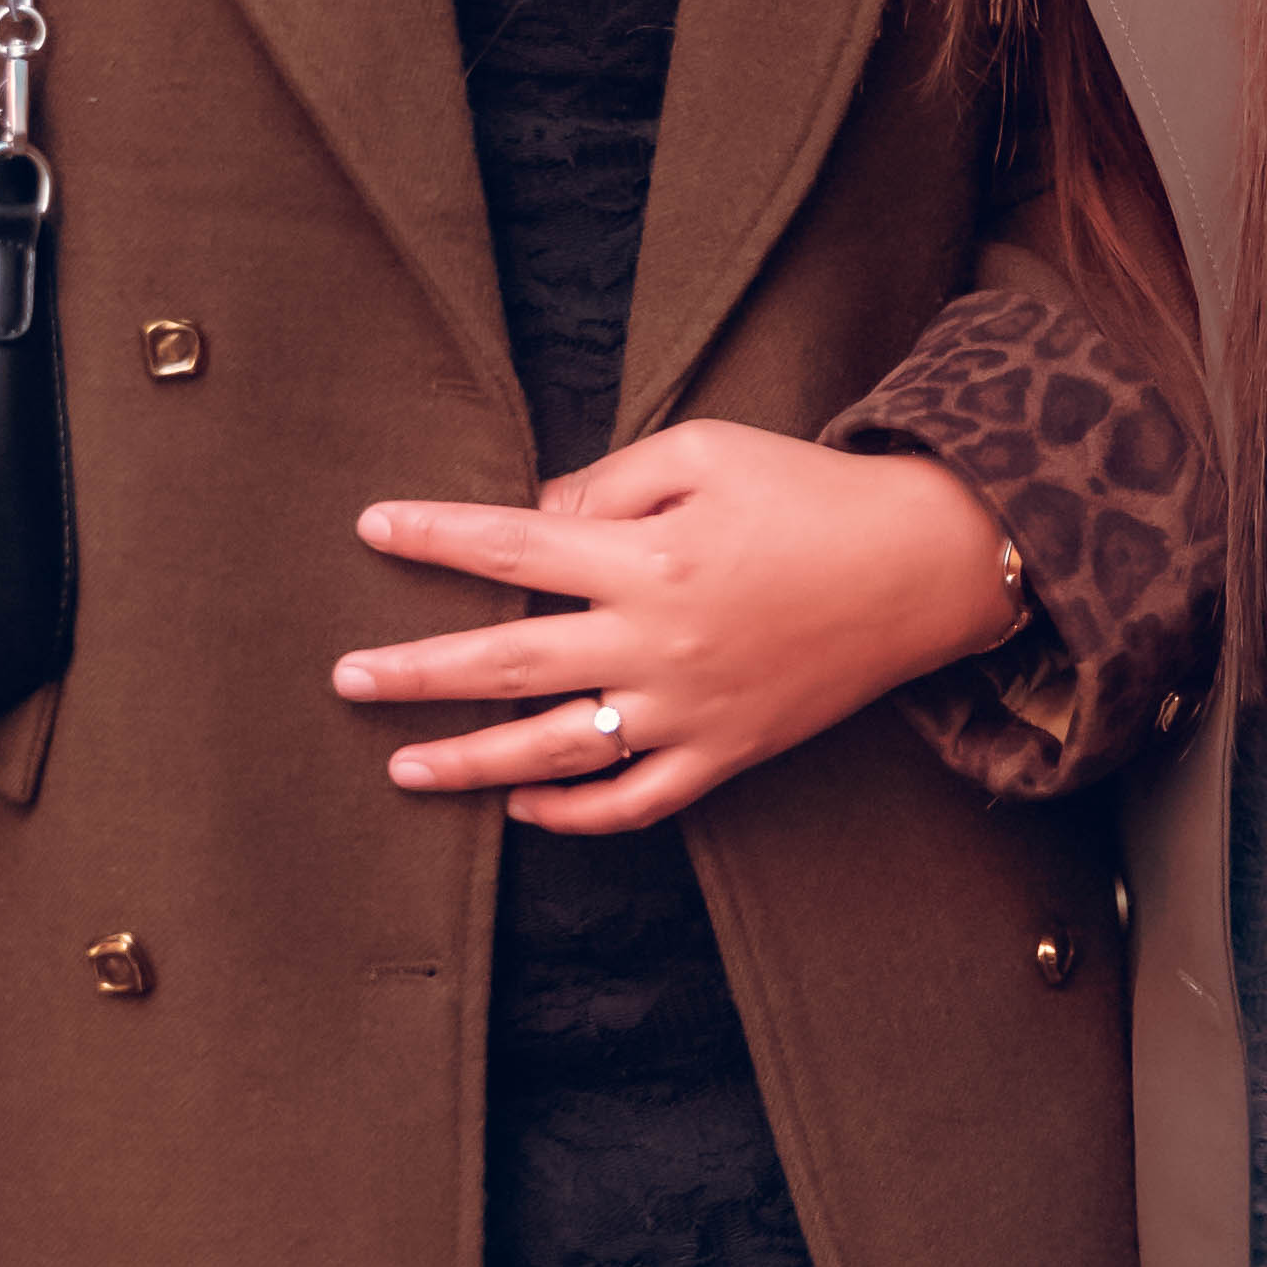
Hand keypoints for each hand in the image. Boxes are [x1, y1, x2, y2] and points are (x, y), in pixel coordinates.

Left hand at [334, 421, 1018, 827]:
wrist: (922, 566)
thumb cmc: (810, 494)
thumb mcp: (705, 452)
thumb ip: (608, 485)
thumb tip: (529, 518)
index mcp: (648, 558)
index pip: (512, 548)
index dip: (434, 537)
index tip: (371, 529)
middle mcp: (658, 644)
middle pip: (508, 665)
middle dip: (416, 673)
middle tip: (344, 679)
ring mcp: (690, 711)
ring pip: (556, 752)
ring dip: (471, 764)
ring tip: (402, 767)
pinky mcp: (727, 754)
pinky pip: (638, 802)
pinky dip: (576, 815)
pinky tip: (523, 808)